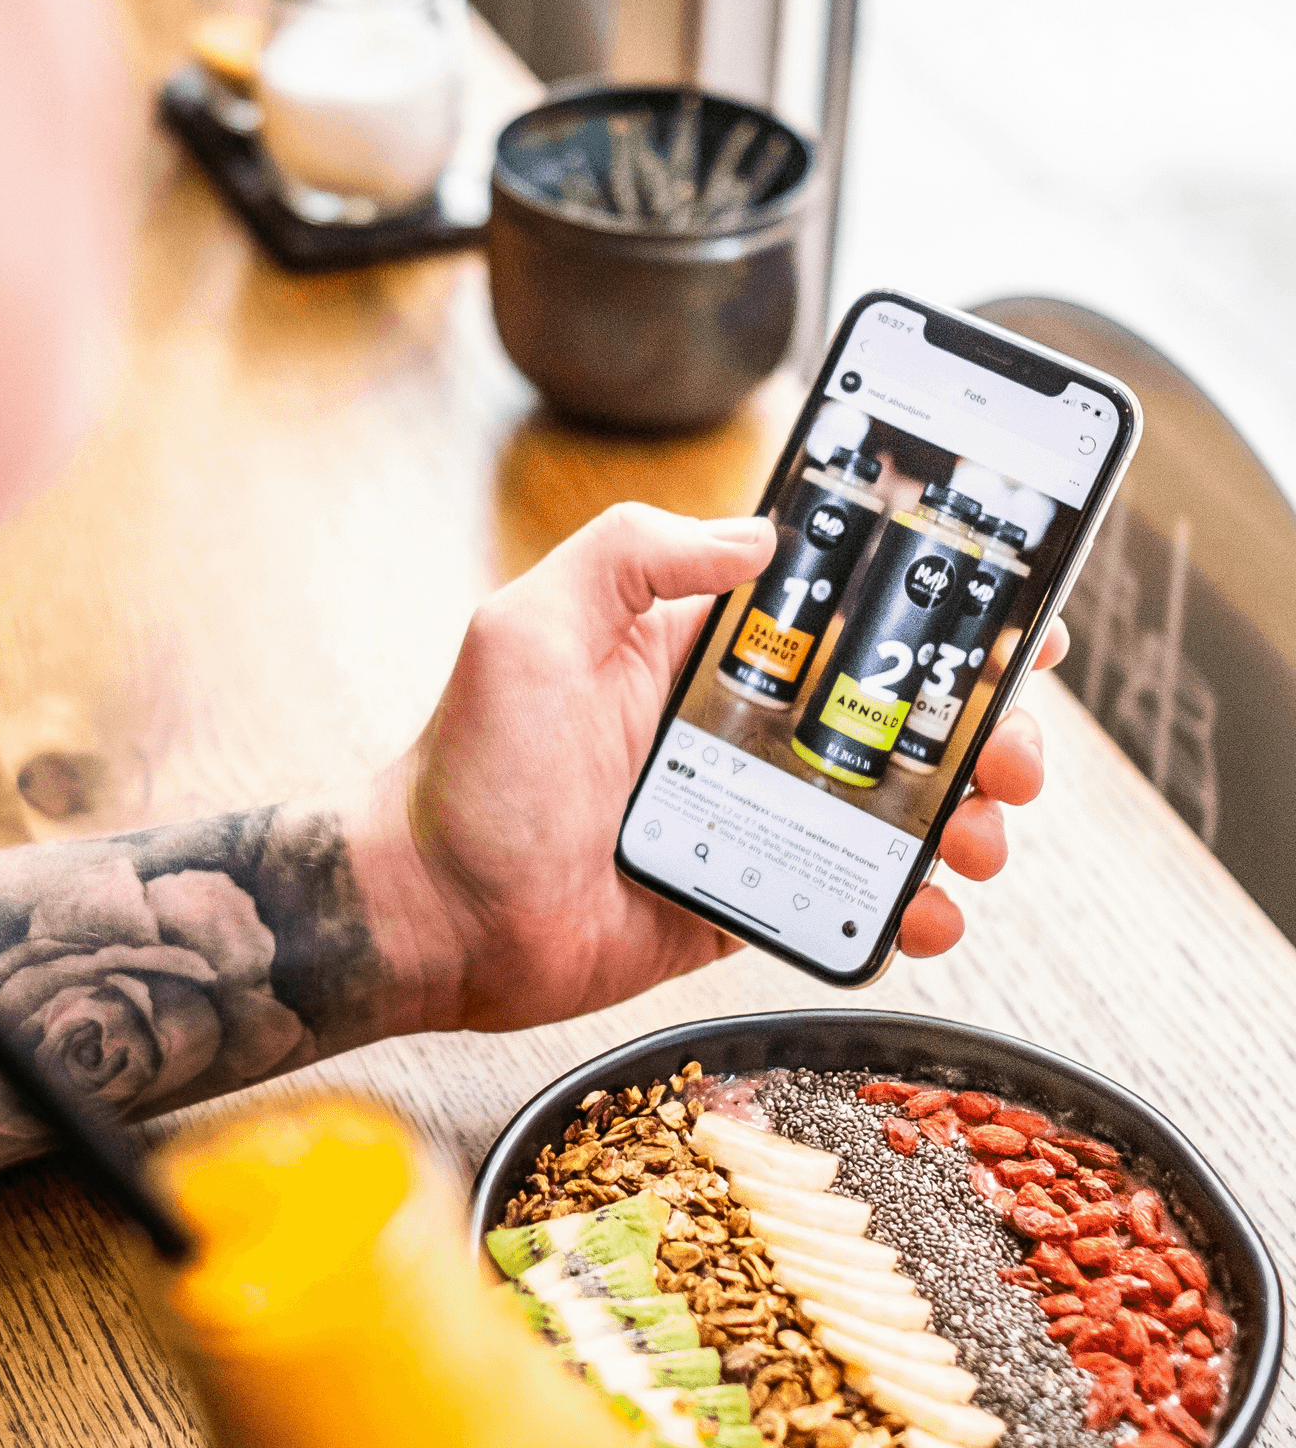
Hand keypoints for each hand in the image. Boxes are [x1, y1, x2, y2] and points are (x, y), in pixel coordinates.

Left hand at [364, 503, 1068, 1026]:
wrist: (430, 916)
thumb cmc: (464, 771)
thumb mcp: (530, 624)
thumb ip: (636, 553)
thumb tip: (755, 532)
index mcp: (699, 653)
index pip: (840, 616)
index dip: (934, 615)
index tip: (1016, 619)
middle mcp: (736, 731)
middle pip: (893, 716)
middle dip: (978, 727)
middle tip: (1014, 750)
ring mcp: (749, 819)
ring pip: (891, 810)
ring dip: (962, 817)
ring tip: (981, 834)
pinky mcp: (745, 900)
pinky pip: (848, 898)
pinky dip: (906, 907)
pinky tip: (928, 908)